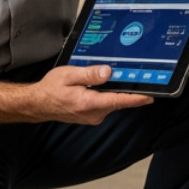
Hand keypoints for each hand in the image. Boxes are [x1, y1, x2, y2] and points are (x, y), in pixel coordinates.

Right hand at [33, 66, 152, 124]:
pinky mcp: (92, 116)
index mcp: (88, 103)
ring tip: (116, 77)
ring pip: (112, 103)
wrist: (39, 104)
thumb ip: (89, 74)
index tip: (149, 96)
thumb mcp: (68, 75)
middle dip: (127, 90)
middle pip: (118, 101)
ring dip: (116, 92)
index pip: (118, 101)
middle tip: (137, 76)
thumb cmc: (51, 89)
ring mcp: (93, 117)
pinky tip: (103, 86)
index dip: (135, 99)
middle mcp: (93, 114)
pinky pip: (105, 105)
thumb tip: (108, 72)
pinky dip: (108, 96)